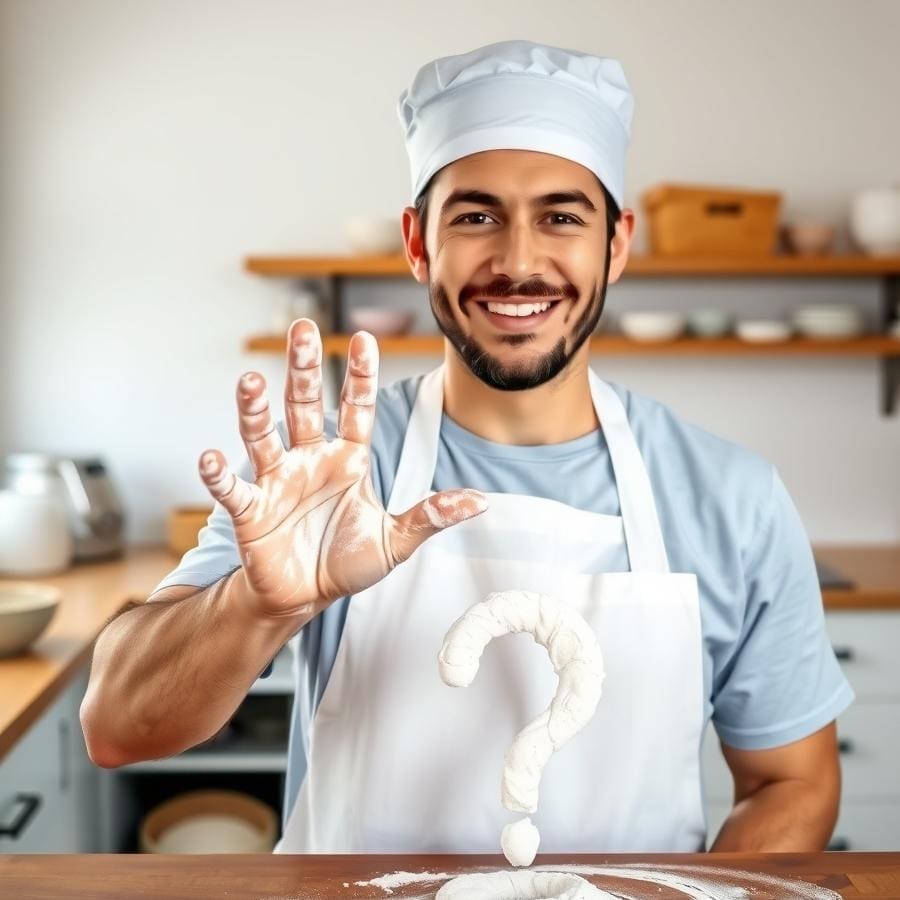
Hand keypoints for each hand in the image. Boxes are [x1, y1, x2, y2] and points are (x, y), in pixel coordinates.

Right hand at [198, 319, 487, 619]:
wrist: (305, 596)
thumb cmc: (347, 561)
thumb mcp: (397, 539)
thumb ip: (431, 515)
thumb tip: (481, 501)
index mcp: (348, 459)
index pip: (355, 408)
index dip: (360, 375)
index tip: (364, 338)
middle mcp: (310, 459)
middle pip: (305, 404)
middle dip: (304, 368)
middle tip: (302, 328)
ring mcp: (277, 480)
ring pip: (263, 435)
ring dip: (255, 410)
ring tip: (250, 381)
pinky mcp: (251, 510)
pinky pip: (233, 489)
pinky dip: (218, 476)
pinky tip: (210, 458)